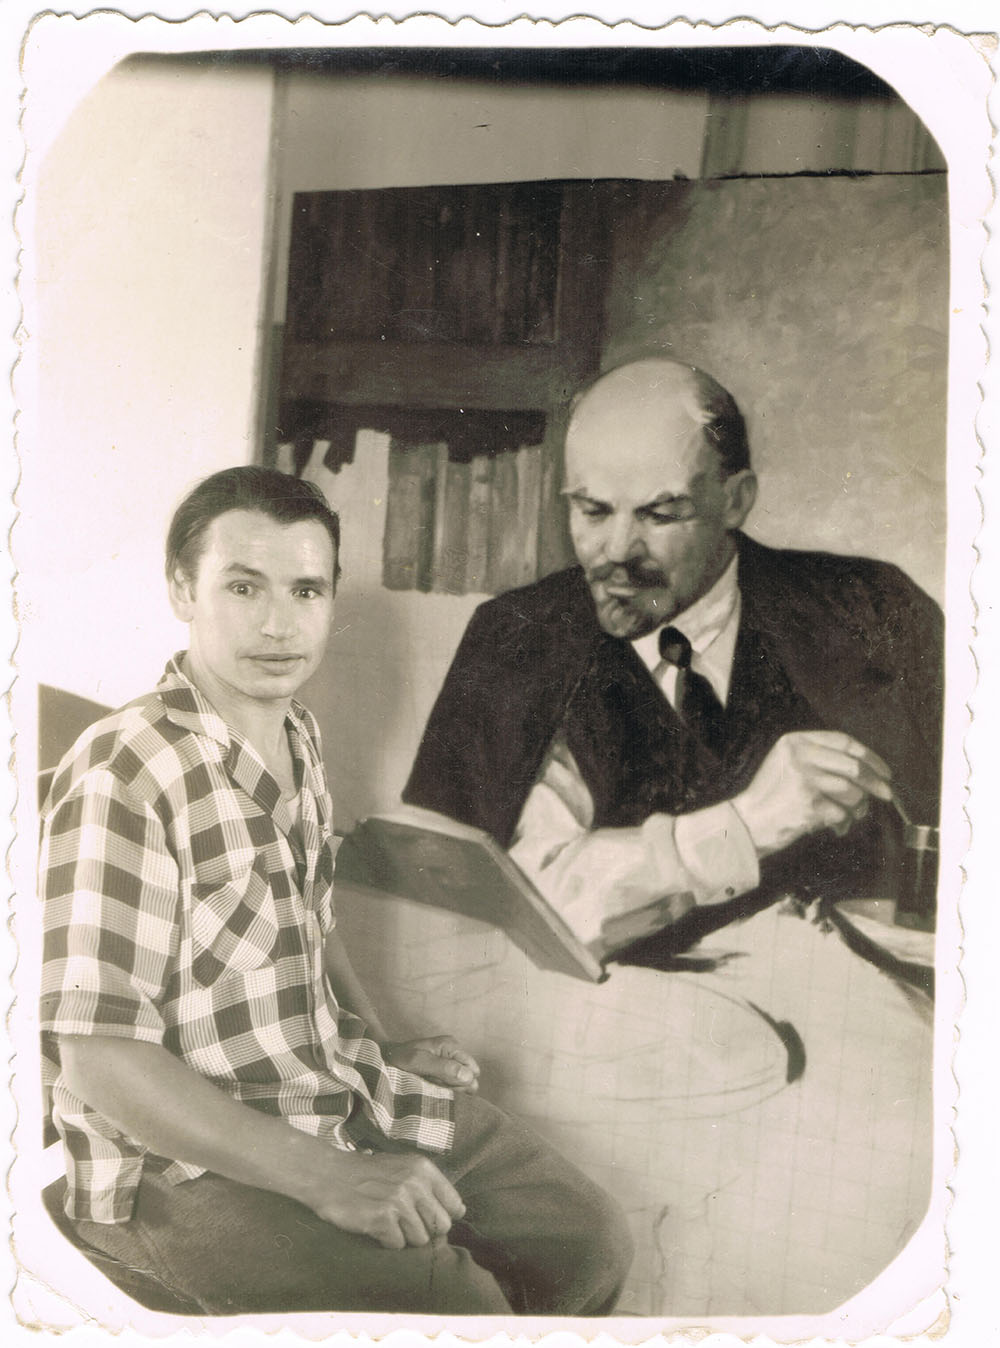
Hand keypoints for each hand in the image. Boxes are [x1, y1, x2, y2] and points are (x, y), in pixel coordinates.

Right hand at [308, 1148, 465, 1248]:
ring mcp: (399, 1201)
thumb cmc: (367, 1174)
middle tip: (402, 1221)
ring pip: (420, 1240)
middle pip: (441, 1227)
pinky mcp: (383, 1219)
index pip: (454, 1205)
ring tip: (386, 1220)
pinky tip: (374, 1226)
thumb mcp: (402, 1168)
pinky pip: (398, 1245)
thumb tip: (459, 1211)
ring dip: (403, 1236)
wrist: (328, 1175)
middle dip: (424, 1229)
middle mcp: (415, 1183)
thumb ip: (429, 1186)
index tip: (426, 1217)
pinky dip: (386, 1241)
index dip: (442, 1216)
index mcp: (423, 1169)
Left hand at [383, 1035, 480, 1093]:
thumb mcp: (417, 1061)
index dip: (460, 1082)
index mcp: (451, 1046)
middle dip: (455, 1088)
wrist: (384, 1060)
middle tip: (433, 1085)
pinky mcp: (444, 1077)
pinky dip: (444, 1094)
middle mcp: (454, 1055)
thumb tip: (469, 1077)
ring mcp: (450, 1067)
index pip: (472, 1071)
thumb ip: (443, 1068)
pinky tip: (431, 1090)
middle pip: (470, 1081)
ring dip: (448, 1092)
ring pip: (463, 1088)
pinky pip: (454, 1091)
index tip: (440, 1083)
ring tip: (430, 1087)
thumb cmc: (399, 1058)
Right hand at [733, 730, 892, 857]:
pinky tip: (835, 827)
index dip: (870, 756)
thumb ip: (818, 758)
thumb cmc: (770, 796)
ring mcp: (805, 780)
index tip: (884, 771)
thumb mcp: (787, 763)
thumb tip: (866, 770)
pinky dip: (844, 824)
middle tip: (886, 794)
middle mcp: (800, 756)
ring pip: (852, 792)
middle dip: (875, 783)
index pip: (843, 742)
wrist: (747, 822)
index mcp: (795, 741)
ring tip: (848, 816)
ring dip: (857, 808)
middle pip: (853, 766)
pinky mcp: (809, 805)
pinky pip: (842, 814)